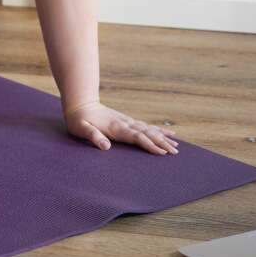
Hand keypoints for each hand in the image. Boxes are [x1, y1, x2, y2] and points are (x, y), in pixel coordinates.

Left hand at [64, 101, 179, 154]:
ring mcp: (127, 122)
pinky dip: (158, 130)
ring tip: (176, 145)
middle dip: (162, 142)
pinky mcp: (127, 122)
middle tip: (175, 152)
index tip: (162, 153)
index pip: (137, 137)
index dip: (150, 145)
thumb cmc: (78, 119)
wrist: (80, 104)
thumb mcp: (81, 129)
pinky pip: (146, 127)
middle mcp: (125, 124)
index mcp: (116, 128)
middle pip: (148, 133)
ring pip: (149, 130)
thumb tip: (106, 147)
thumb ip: (93, 136)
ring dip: (163, 137)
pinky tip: (168, 133)